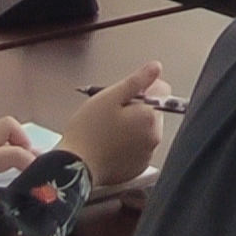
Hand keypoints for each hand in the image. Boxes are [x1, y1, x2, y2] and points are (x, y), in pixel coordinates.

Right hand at [60, 65, 169, 183]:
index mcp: (150, 117)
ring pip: (145, 130)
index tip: (124, 95)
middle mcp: (154, 137)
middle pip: (153, 111)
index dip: (141, 88)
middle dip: (136, 109)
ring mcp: (147, 155)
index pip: (162, 91)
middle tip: (110, 114)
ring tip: (108, 131)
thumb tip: (155, 68)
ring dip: (132, 127)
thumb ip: (136, 81)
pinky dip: (128, 145)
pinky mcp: (137, 167)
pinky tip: (109, 145)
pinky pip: (138, 148)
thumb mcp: (109, 97)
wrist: (73, 167)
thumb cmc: (87, 131)